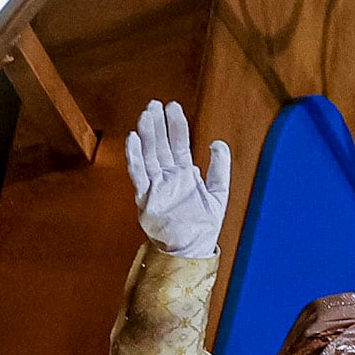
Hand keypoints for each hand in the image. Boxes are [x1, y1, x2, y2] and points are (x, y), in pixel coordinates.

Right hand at [125, 100, 228, 258]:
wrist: (192, 250)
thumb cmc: (204, 225)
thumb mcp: (219, 193)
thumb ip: (220, 167)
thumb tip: (218, 142)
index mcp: (185, 174)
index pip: (179, 144)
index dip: (176, 125)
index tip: (173, 106)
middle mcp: (168, 177)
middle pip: (161, 145)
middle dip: (158, 124)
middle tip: (154, 103)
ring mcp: (156, 186)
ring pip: (149, 155)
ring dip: (147, 135)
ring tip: (146, 115)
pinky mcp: (146, 199)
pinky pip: (139, 175)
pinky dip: (135, 157)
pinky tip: (133, 139)